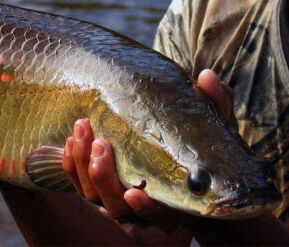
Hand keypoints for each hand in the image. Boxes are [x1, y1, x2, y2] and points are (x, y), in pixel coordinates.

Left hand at [62, 69, 234, 238]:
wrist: (183, 157)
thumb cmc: (203, 143)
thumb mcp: (216, 123)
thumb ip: (216, 102)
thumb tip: (207, 75)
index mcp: (177, 198)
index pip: (160, 214)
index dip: (147, 208)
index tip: (135, 192)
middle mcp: (145, 203)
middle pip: (116, 206)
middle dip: (103, 177)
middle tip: (99, 142)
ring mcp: (120, 194)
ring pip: (93, 195)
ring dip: (82, 165)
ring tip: (81, 128)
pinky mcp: (103, 183)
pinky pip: (80, 182)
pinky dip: (73, 165)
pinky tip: (72, 139)